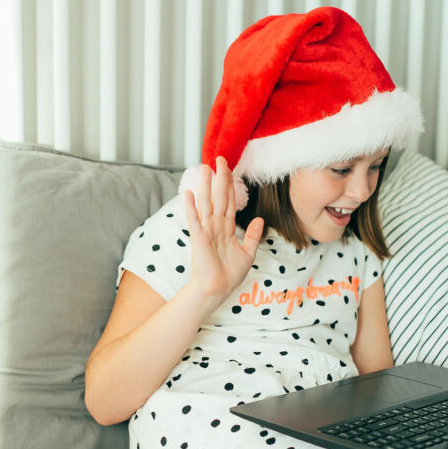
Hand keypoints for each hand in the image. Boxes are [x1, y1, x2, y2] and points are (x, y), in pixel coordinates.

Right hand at [181, 157, 264, 300]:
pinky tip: (188, 193)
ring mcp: (206, 231)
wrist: (217, 290)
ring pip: (207, 204)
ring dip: (205, 186)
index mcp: (226, 228)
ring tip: (204, 168)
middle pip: (219, 197)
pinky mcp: (199, 239)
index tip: (229, 169)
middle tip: (220, 158)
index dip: (230, 185)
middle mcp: (215, 226)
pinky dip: (191, 207)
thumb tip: (259, 219)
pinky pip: (195, 221)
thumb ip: (252, 236)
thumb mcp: (248, 253)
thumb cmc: (229, 274)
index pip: (229, 201)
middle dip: (220, 178)